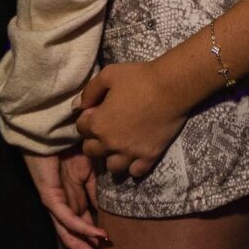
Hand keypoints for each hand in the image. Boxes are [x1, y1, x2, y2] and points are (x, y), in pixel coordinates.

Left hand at [25, 149, 108, 248]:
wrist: (49, 133)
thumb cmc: (68, 149)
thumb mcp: (91, 173)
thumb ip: (98, 193)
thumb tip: (111, 211)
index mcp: (75, 207)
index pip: (85, 238)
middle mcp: (64, 211)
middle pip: (75, 245)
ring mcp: (56, 206)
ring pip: (70, 238)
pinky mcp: (50, 197)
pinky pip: (67, 218)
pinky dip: (83, 228)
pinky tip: (98, 237)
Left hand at [77, 57, 194, 181]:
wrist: (172, 87)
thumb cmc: (139, 78)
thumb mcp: (108, 75)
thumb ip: (89, 91)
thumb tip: (76, 106)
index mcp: (98, 124)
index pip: (81, 129)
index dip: (87, 118)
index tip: (97, 111)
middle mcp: (110, 143)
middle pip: (91, 151)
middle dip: (95, 141)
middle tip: (107, 129)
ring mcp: (130, 152)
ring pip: (112, 167)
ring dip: (112, 157)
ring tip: (120, 146)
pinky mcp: (149, 156)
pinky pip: (136, 172)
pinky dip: (134, 166)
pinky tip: (136, 155)